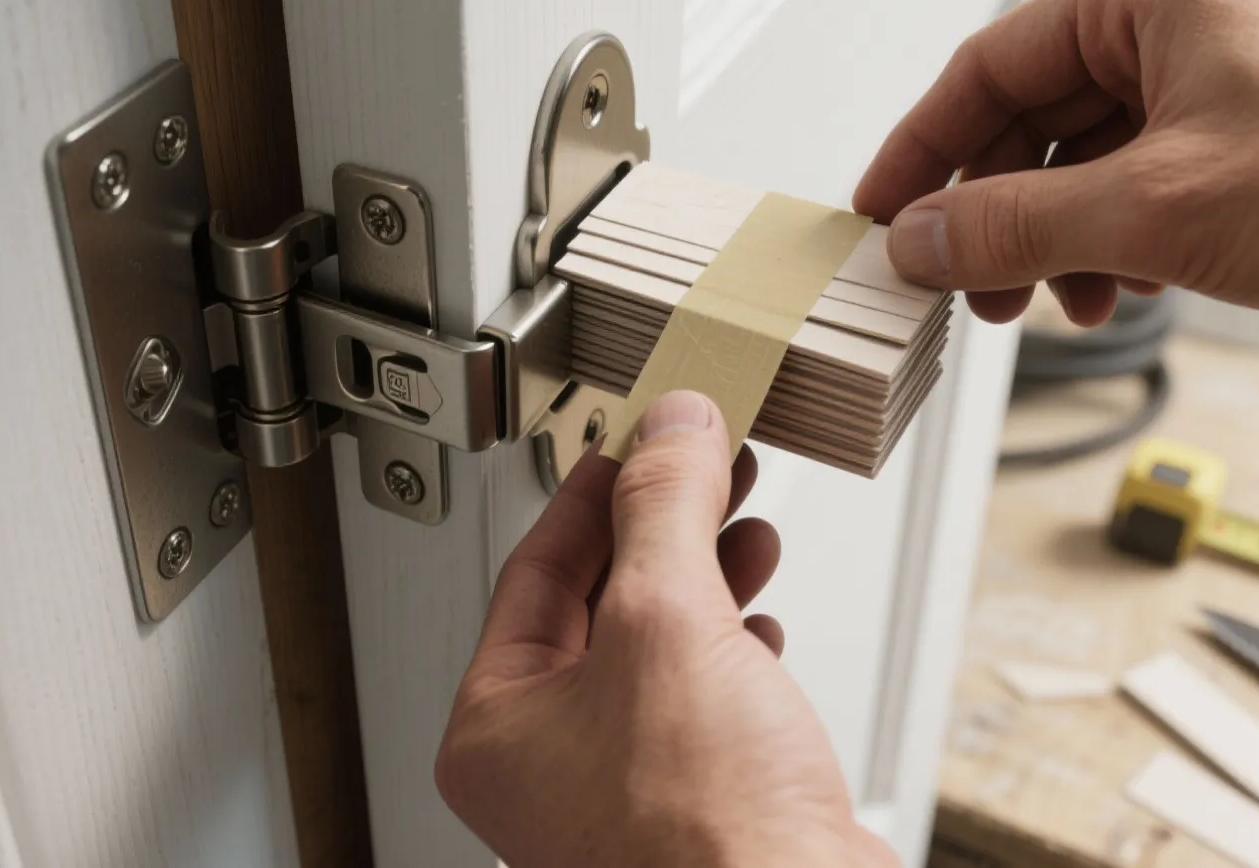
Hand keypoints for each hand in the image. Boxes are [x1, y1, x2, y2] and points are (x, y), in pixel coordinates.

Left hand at [435, 391, 895, 867]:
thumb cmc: (706, 838)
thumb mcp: (672, 625)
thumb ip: (666, 511)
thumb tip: (669, 431)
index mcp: (498, 727)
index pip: (533, 571)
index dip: (594, 492)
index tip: (638, 439)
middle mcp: (548, 765)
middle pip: (599, 603)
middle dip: (663, 527)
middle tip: (707, 463)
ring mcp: (620, 791)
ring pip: (654, 647)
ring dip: (704, 576)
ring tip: (746, 523)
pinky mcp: (692, 807)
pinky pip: (696, 699)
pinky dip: (730, 645)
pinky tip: (760, 621)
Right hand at [855, 0, 1258, 325]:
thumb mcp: (1150, 213)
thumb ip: (1010, 225)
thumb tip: (917, 239)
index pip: (986, 68)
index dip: (920, 151)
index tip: (881, 214)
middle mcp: (1183, 11)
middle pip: (1038, 114)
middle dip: (1000, 213)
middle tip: (971, 287)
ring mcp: (1227, 61)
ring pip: (1095, 150)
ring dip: (1064, 236)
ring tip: (1067, 304)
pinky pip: (1153, 167)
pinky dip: (1126, 230)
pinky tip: (1133, 286)